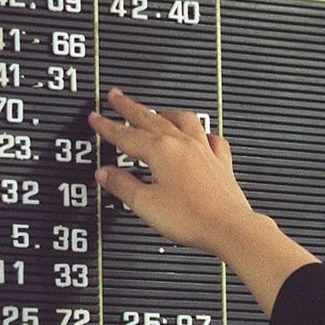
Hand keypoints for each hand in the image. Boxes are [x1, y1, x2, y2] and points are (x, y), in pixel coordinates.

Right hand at [88, 88, 254, 254]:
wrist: (229, 228)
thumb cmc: (191, 218)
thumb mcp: (145, 204)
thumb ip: (123, 185)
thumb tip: (105, 174)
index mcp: (161, 151)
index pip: (126, 134)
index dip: (107, 126)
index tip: (96, 117)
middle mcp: (184, 144)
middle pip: (151, 119)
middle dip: (130, 108)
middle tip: (116, 97)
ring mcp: (204, 151)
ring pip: (183, 120)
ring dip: (165, 113)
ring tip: (157, 111)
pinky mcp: (220, 163)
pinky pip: (211, 138)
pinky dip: (201, 132)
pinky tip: (200, 135)